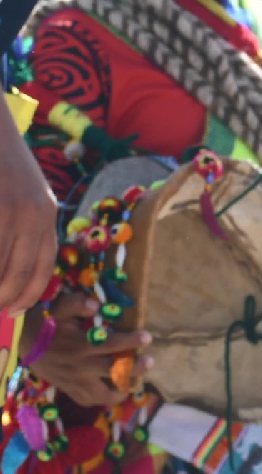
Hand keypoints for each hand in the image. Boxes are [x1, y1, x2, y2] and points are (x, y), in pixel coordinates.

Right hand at [0, 105, 57, 315]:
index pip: (43, 266)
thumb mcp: (25, 193)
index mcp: (46, 214)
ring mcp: (8, 211)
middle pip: (18, 272)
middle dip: (2, 297)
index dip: (28, 294)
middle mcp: (32, 215)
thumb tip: (13, 265)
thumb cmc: (2, 163)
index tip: (14, 311)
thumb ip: (25, 224)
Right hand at [23, 294, 152, 407]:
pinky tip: (114, 391)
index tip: (147, 337)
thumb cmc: (49, 323)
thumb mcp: (61, 308)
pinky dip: (102, 399)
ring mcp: (74, 381)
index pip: (111, 345)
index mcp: (81, 346)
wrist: (26, 342)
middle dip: (135, 368)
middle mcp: (80, 367)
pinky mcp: (68, 389)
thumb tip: (96, 306)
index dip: (131, 342)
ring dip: (121, 389)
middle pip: (113, 372)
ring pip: (102, 395)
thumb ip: (77, 304)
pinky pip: (87, 401)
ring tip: (134, 383)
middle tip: (150, 361)